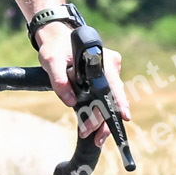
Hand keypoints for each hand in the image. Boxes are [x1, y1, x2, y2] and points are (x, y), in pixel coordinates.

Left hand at [34, 23, 129, 147]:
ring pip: (109, 100)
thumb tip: (70, 102)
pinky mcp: (104, 79)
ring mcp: (109, 73)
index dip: (120, 102)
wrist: (58, 39)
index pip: (113, 84)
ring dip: (100, 118)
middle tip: (90, 135)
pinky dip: (97, 111)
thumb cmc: (55, 47)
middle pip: (112, 97)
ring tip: (88, 133)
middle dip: (102, 119)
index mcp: (102, 60)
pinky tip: (91, 125)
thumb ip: (59, 80)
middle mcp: (111, 66)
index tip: (124, 117)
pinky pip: (104, 97)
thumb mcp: (51, 61)